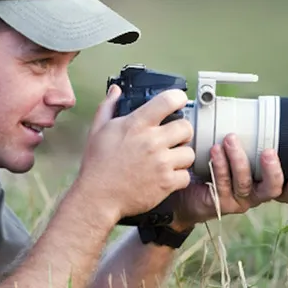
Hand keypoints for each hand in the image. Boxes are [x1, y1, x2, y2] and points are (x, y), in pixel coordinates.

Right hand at [74, 84, 195, 225]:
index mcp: (136, 125)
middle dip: (182, 131)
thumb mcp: (98, 130)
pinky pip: (186, 175)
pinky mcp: (166, 183)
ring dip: (182, 155)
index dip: (178, 98)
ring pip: (189, 152)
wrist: (98, 197)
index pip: (168, 101)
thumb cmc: (97, 165)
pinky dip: (179, 177)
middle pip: (186, 127)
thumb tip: (116, 91)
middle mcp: (152, 141)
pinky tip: (167, 175)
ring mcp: (161, 163)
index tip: (179, 101)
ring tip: (170, 159)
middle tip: (174, 137)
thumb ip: (108, 107)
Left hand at [166, 133, 287, 229]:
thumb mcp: (232, 155)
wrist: (185, 192)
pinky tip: (214, 151)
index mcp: (262, 184)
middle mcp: (253, 195)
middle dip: (272, 170)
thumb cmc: (212, 168)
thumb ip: (244, 140)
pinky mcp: (218, 202)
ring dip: (239, 159)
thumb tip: (246, 108)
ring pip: (244, 183)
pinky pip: (222, 183)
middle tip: (268, 151)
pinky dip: (219, 165)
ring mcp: (236, 200)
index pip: (285, 190)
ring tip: (229, 139)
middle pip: (272, 190)